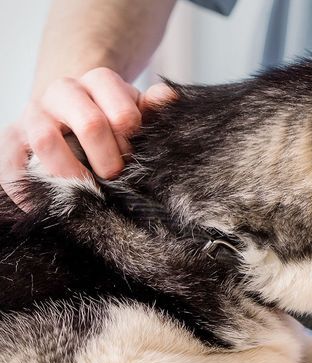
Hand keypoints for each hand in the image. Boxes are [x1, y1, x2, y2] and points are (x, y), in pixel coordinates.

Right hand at [0, 67, 174, 205]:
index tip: (134, 158)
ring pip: (46, 140)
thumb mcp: (136, 108)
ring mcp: (33, 113)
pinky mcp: (11, 138)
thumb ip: (154, 106)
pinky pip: (11, 163)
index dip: (133, 143)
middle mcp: (62, 91)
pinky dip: (29, 189)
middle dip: (108, 159)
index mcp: (99, 81)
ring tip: (87, 191)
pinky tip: (49, 203)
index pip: (123, 112)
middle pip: (90, 124)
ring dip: (71, 173)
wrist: (70, 110)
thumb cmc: (112, 116)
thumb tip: (167, 97)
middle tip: (115, 177)